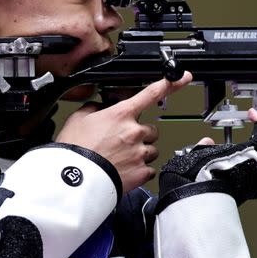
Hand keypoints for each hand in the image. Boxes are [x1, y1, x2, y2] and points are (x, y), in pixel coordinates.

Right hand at [56, 72, 192, 192]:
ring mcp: (140, 153)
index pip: (151, 93)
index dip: (170, 83)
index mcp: (121, 114)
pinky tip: (124, 170)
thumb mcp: (79, 118)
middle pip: (151, 129)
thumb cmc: (75, 150)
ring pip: (152, 149)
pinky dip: (139, 170)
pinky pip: (149, 169)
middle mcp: (134, 131)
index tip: (183, 77)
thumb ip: (95, 108)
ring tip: (120, 158)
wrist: (73, 180)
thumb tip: (101, 107)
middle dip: (141, 134)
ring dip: (141, 152)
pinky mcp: (141, 173)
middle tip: (122, 142)